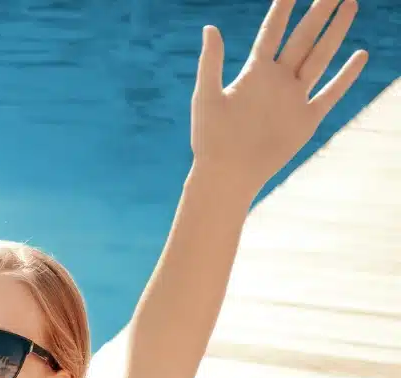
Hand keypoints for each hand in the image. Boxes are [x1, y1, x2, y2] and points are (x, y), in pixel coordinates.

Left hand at [190, 0, 367, 194]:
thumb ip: (210, 62)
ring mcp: (294, 98)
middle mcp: (278, 80)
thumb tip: (209, 28)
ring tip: (350, 6)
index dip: (281, 9)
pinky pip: (330, 93)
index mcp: (254, 73)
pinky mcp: (307, 119)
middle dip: (318, 13)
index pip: (271, 33)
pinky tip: (359, 55)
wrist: (226, 173)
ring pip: (320, 58)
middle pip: (303, 39)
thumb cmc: (210, 138)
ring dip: (335, 33)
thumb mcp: (206, 96)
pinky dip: (345, 76)